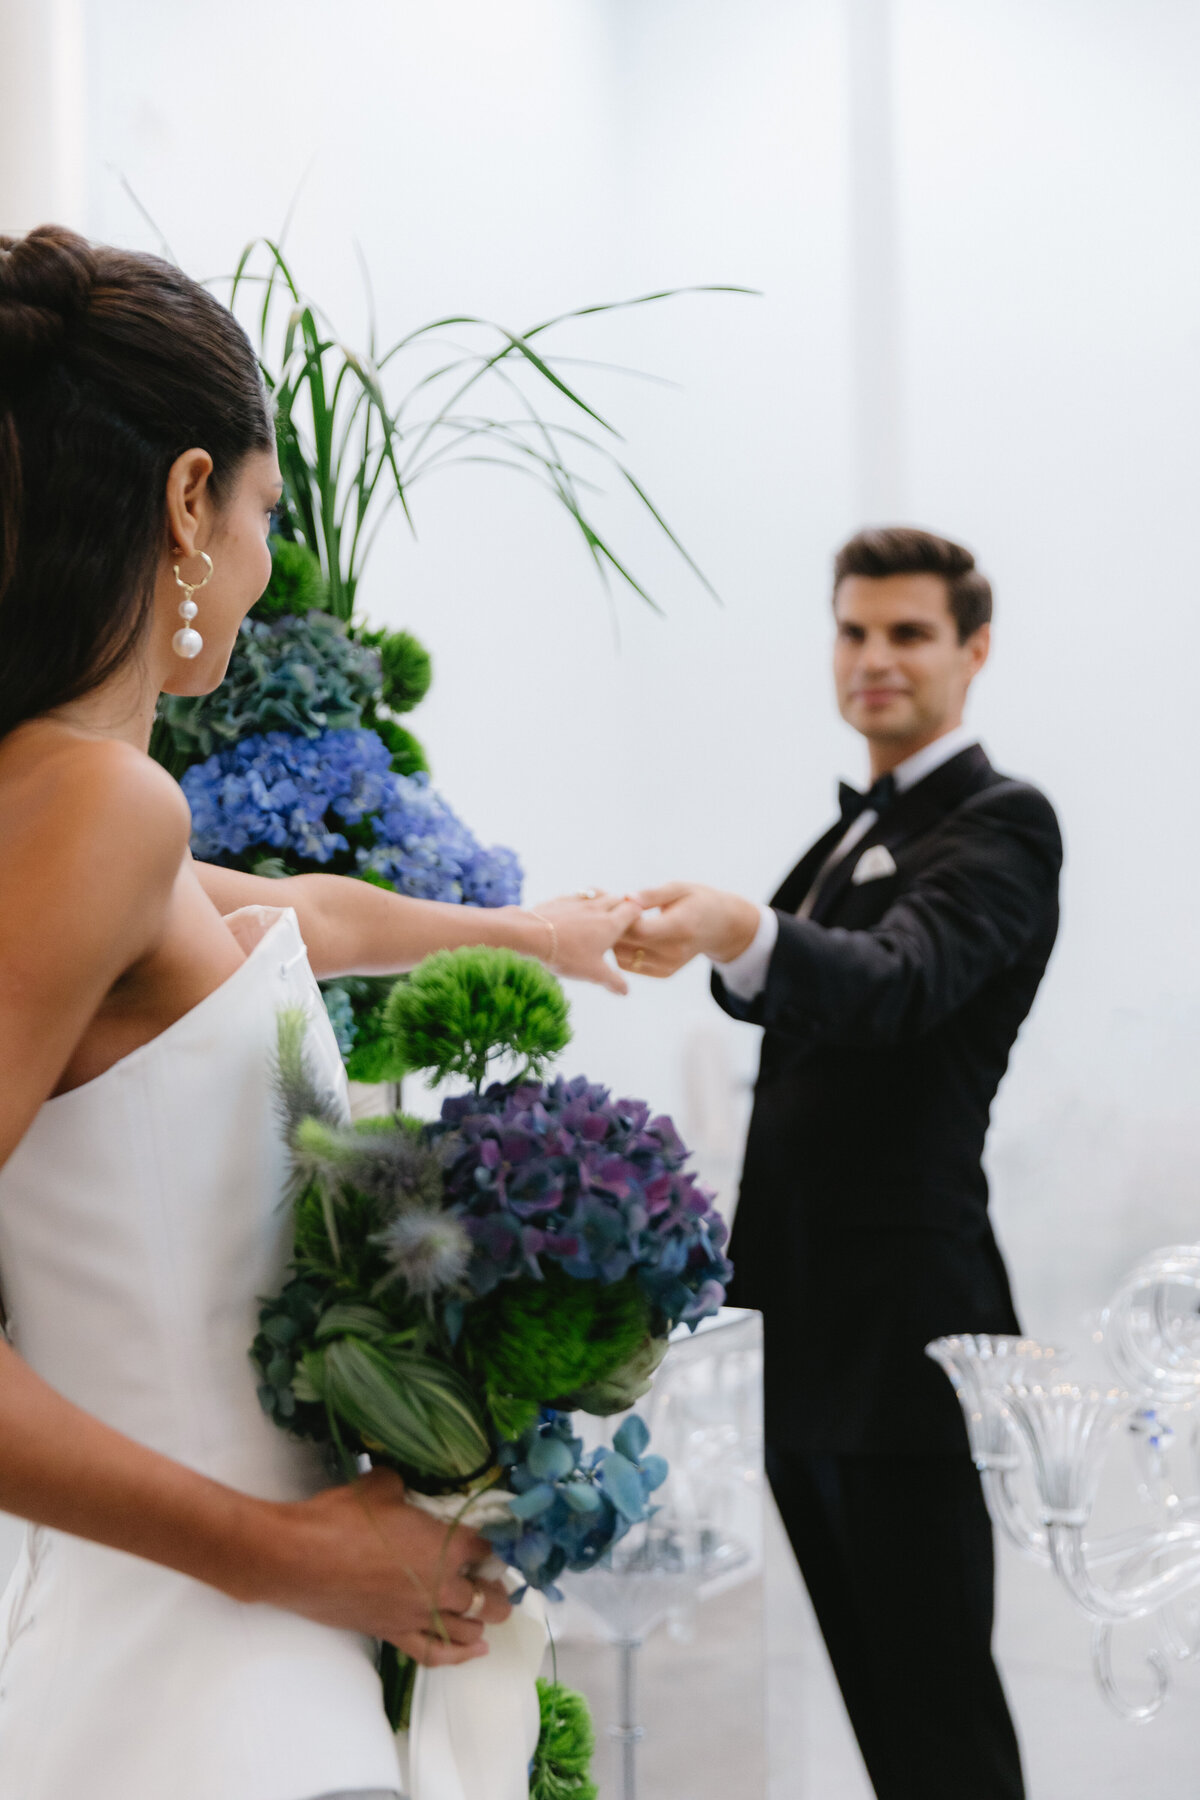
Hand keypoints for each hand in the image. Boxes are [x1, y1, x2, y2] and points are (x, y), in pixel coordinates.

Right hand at [251, 1469, 511, 1665]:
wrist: (301, 1558)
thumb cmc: (342, 1517)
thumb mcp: (382, 1487)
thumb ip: (405, 1488)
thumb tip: (404, 1487)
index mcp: (447, 1545)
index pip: (486, 1550)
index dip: (494, 1549)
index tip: (494, 1547)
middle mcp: (440, 1585)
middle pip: (485, 1596)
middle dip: (496, 1592)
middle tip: (498, 1585)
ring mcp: (417, 1614)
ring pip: (465, 1628)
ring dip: (482, 1622)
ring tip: (489, 1617)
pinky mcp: (393, 1633)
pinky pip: (434, 1653)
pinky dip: (457, 1655)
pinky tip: (473, 1652)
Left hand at [528, 891, 643, 994]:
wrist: (530, 933)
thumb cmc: (567, 953)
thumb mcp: (593, 973)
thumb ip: (613, 981)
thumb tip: (626, 991)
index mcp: (611, 924)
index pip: (633, 910)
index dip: (639, 914)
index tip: (639, 921)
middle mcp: (597, 908)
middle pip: (617, 898)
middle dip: (623, 905)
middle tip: (624, 916)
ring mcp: (577, 901)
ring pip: (598, 894)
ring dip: (604, 899)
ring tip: (603, 908)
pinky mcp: (559, 900)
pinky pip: (577, 896)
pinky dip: (582, 901)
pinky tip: (575, 910)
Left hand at [615, 882, 759, 978]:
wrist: (720, 926)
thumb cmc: (697, 900)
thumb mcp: (679, 888)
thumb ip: (652, 895)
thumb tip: (626, 898)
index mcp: (680, 927)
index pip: (639, 929)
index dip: (620, 917)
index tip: (611, 901)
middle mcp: (675, 951)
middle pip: (628, 944)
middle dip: (610, 927)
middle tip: (601, 908)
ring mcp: (669, 966)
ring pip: (623, 958)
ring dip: (611, 940)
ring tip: (609, 921)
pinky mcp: (663, 973)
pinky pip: (629, 964)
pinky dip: (619, 950)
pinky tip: (620, 933)